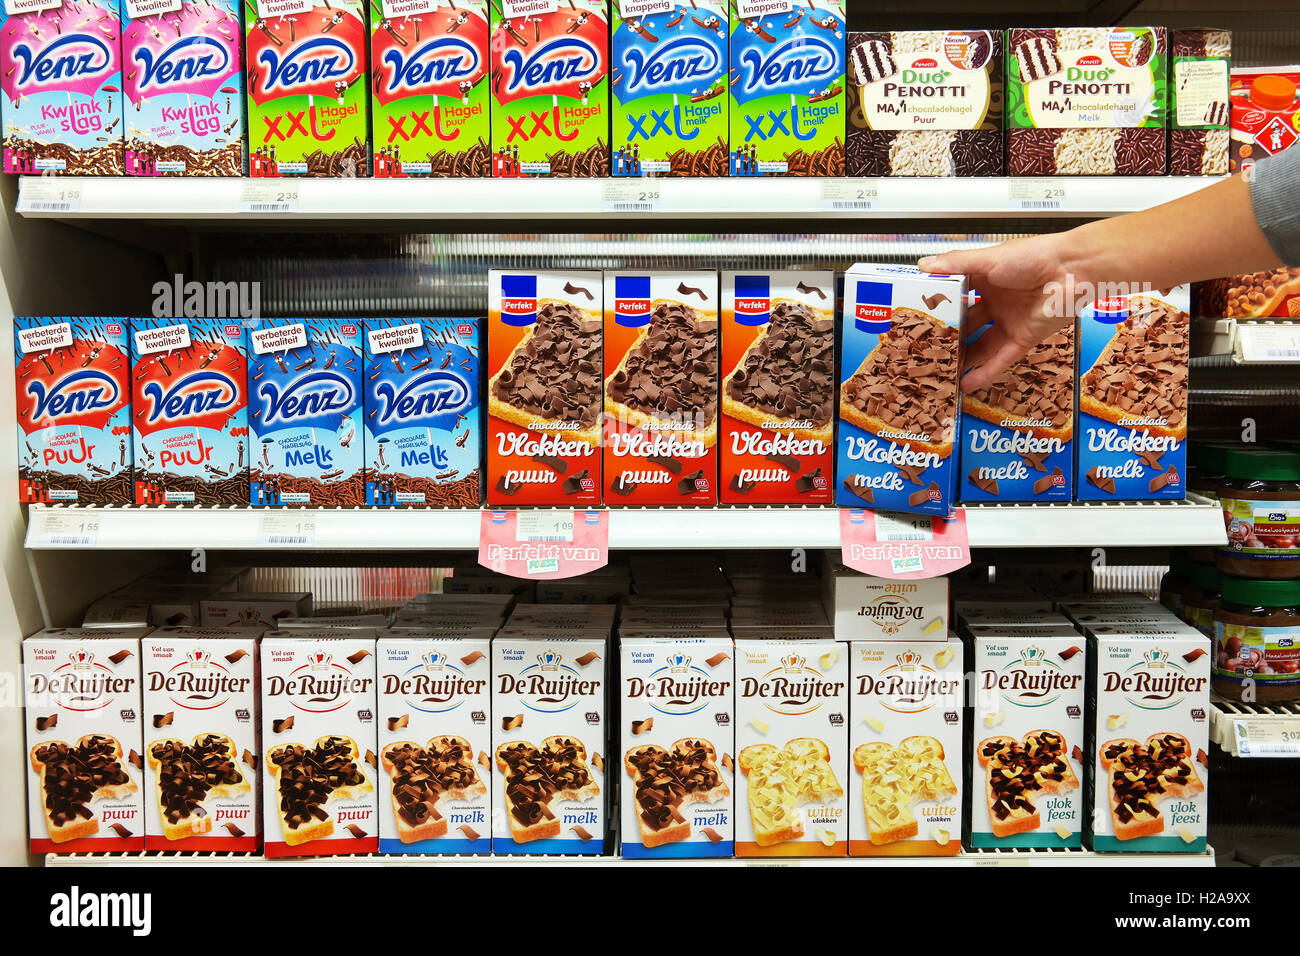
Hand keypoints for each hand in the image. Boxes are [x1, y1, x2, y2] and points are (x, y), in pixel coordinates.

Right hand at [919, 235, 1076, 392]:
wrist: (1072, 271)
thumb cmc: (1034, 257)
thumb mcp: (987, 259)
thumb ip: (955, 264)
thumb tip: (925, 264)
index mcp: (987, 280)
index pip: (957, 296)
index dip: (940, 307)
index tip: (919, 318)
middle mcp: (998, 302)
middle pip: (968, 324)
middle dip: (949, 337)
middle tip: (927, 349)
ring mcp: (1010, 322)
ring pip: (982, 345)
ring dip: (964, 358)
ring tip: (942, 371)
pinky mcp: (1024, 339)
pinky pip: (1001, 359)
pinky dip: (985, 372)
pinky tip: (967, 383)